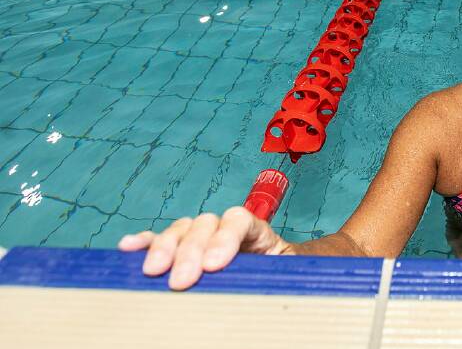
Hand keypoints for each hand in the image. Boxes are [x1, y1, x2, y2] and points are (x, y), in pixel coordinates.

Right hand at [118, 207, 292, 290]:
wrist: (277, 276)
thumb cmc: (277, 278)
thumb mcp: (280, 277)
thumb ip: (269, 277)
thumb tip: (261, 293)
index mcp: (255, 231)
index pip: (238, 220)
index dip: (224, 238)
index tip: (213, 265)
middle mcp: (225, 228)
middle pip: (204, 225)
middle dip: (190, 251)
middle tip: (181, 280)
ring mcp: (202, 235)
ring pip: (181, 230)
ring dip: (165, 247)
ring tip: (153, 270)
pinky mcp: (182, 248)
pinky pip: (160, 240)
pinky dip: (145, 243)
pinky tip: (128, 248)